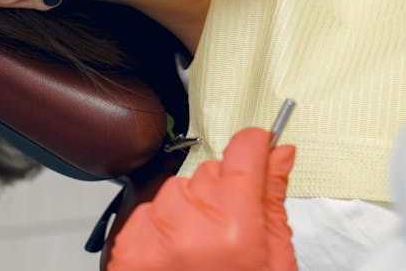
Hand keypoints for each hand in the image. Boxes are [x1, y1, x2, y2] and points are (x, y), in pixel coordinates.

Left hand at [107, 127, 296, 270]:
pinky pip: (145, 213)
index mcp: (235, 228)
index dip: (255, 146)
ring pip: (175, 190)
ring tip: (198, 255)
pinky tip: (174, 262)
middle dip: (221, 195)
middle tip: (227, 237)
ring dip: (187, 212)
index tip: (258, 148)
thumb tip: (280, 151)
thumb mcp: (274, 259)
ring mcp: (151, 239)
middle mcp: (188, 227)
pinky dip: (159, 231)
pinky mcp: (125, 250)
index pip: (244, 152)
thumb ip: (272, 198)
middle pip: (209, 174)